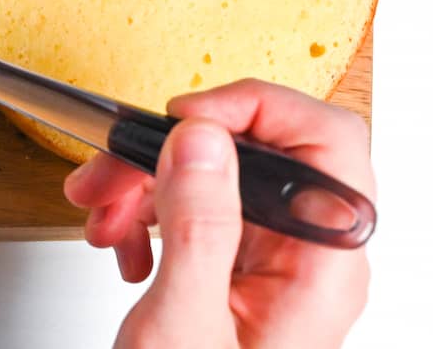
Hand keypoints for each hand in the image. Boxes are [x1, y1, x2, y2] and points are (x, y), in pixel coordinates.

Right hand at [65, 79, 373, 348]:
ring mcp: (270, 266)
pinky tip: (124, 244)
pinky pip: (195, 209)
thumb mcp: (183, 325)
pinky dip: (148, 212)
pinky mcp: (233, 270)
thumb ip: (198, 225)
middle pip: (258, 151)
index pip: (327, 141)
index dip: (258, 108)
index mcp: (320, 268)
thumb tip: (204, 140)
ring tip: (104, 215)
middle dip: (174, 151)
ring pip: (217, 176)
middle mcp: (305, 260)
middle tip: (116, 171)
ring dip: (147, 183)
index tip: (188, 118)